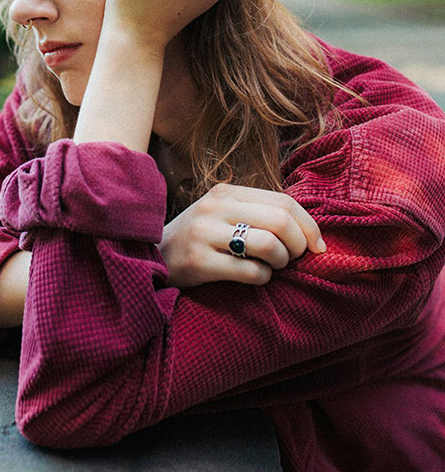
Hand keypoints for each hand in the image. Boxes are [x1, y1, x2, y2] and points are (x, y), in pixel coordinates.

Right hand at [158, 183, 325, 288]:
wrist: (153, 257)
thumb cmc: (199, 238)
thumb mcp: (222, 214)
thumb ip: (258, 213)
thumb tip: (310, 231)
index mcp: (226, 192)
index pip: (284, 200)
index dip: (309, 225)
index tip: (317, 246)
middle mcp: (215, 208)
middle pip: (281, 221)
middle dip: (298, 245)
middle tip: (293, 259)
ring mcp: (204, 234)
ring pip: (269, 245)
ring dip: (281, 262)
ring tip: (272, 267)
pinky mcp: (199, 262)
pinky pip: (251, 272)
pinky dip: (263, 278)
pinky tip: (253, 277)